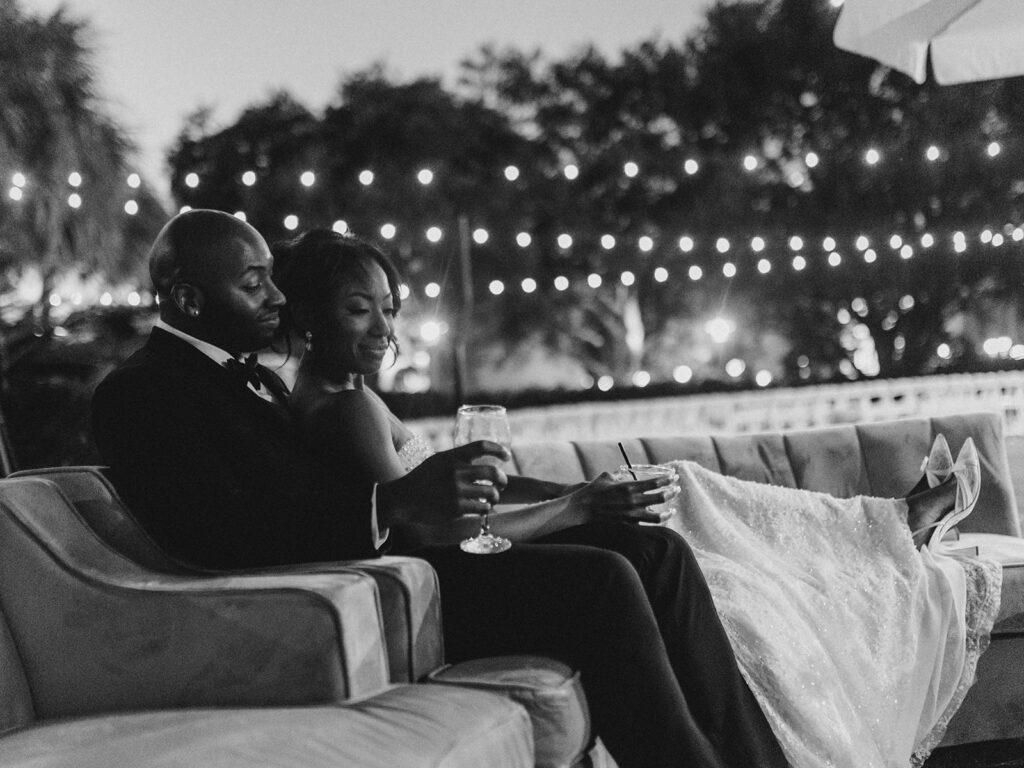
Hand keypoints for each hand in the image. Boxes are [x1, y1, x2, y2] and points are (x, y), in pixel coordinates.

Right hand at [377, 440, 509, 528]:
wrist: (404, 499)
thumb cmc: (422, 479)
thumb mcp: (438, 461)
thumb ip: (456, 459)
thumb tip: (479, 459)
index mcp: (452, 457)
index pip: (481, 446)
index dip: (498, 450)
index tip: (506, 456)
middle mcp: (456, 472)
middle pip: (492, 472)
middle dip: (502, 479)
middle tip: (502, 484)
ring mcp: (456, 491)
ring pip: (490, 492)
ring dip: (495, 496)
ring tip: (492, 498)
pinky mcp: (456, 508)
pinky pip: (482, 508)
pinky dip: (485, 508)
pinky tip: (481, 508)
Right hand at [568, 471, 679, 524]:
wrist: (582, 509)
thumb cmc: (593, 491)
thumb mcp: (607, 477)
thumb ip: (620, 474)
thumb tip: (627, 472)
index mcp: (629, 487)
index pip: (655, 483)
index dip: (667, 479)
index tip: (674, 476)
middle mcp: (633, 501)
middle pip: (660, 497)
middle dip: (672, 492)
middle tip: (677, 489)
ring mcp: (631, 515)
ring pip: (658, 516)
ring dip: (668, 512)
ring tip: (673, 509)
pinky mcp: (628, 525)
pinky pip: (646, 524)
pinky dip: (654, 521)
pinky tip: (658, 518)